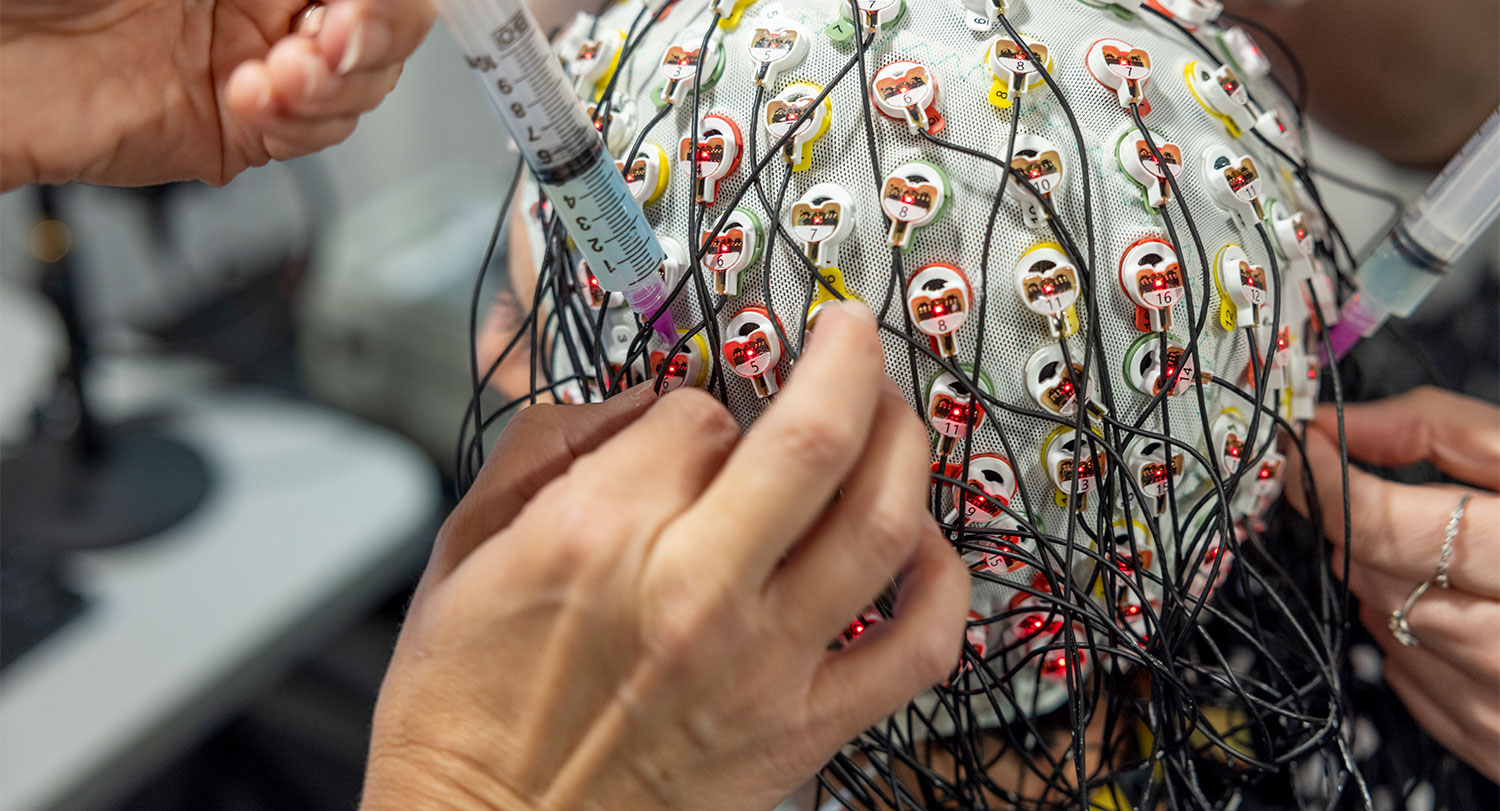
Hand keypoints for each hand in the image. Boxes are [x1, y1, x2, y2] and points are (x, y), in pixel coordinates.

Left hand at [0, 0, 432, 189]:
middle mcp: (270, 3)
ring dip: (333, 88)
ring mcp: (259, 65)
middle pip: (389, 31)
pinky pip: (312, 138)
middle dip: (371, 39)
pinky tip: (248, 98)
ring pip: (361, 90)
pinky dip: (298, 124)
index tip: (362, 2)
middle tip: (330, 38)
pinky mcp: (237, 131)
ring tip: (273, 75)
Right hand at [362, 300, 969, 810]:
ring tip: (893, 418)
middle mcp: (693, 591)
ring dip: (905, 444)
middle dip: (847, 358)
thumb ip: (547, 446)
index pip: (697, 412)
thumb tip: (637, 399)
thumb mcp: (461, 549)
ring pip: (882, 521)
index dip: (705, 395)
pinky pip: (916, 647)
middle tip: (850, 334)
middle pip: (815, 436)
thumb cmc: (464, 708)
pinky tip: (922, 546)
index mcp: (599, 536)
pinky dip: (943, 583)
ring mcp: (762, 664)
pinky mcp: (801, 730)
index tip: (699, 412)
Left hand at [1284, 386, 1499, 780]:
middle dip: (1359, 530)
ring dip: (1386, 582)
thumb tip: (1343, 428)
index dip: (1334, 485)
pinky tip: (1454, 608)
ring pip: (1392, 628)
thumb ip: (1443, 431)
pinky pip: (1415, 684)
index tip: (1311, 454)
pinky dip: (1414, 638)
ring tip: (1436, 554)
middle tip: (1371, 499)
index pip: (1397, 523)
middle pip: (1385, 577)